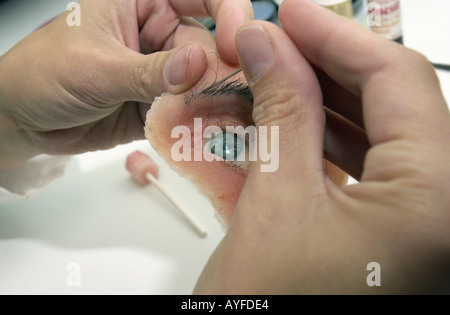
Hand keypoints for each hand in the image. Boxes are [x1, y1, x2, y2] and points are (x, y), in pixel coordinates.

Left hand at [0, 0, 252, 171]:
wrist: (27, 119)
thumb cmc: (45, 75)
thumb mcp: (96, 68)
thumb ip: (147, 71)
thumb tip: (196, 63)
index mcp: (143, 3)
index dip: (228, 13)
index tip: (236, 43)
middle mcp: (159, 34)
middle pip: (209, 47)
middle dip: (219, 74)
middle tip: (231, 100)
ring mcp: (163, 71)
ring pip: (203, 83)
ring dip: (212, 103)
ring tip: (223, 122)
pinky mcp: (161, 104)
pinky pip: (189, 111)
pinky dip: (198, 123)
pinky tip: (206, 135)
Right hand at [194, 0, 449, 293]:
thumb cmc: (274, 310)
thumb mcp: (276, 201)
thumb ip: (280, 112)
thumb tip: (266, 45)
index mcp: (438, 199)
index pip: (395, 79)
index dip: (335, 36)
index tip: (290, 13)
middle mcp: (443, 209)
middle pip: (389, 103)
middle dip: (324, 65)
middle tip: (274, 41)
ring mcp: (420, 224)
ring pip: (374, 136)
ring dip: (318, 103)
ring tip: (270, 77)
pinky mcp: (391, 234)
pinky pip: (362, 170)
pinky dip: (321, 142)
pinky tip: (283, 124)